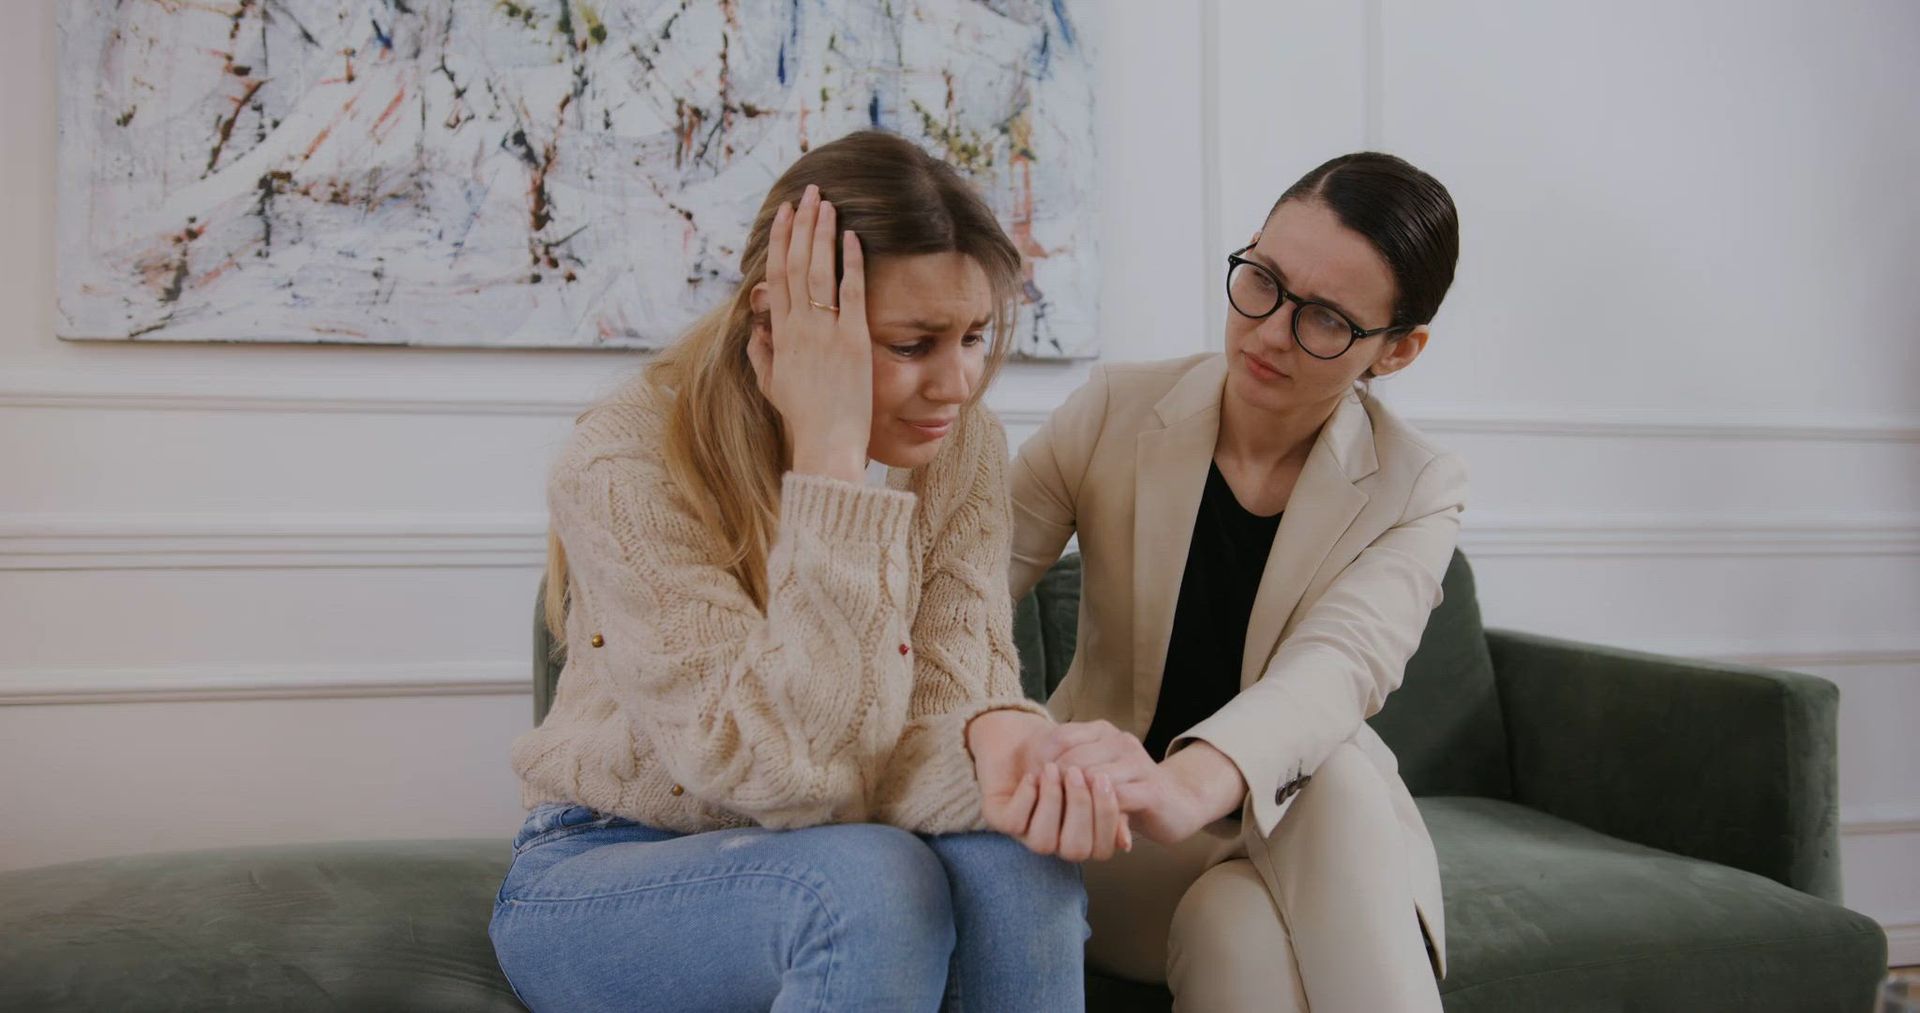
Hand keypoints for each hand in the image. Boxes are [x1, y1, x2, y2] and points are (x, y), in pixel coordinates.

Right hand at [748, 184, 871, 483]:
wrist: (825, 445)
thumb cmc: (804, 421)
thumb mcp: (773, 387)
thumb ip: (762, 356)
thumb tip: (756, 333)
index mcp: (780, 336)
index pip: (776, 277)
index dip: (779, 242)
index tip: (784, 215)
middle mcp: (798, 328)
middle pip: (795, 265)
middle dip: (800, 225)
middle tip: (808, 193)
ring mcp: (825, 332)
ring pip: (818, 271)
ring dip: (821, 233)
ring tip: (826, 202)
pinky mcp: (853, 341)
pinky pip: (851, 293)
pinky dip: (851, 262)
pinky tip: (852, 236)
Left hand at [970, 712, 1130, 860]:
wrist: (1019, 734)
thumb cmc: (1064, 753)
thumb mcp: (1093, 771)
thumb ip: (1110, 805)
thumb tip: (1126, 842)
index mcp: (1081, 833)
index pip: (1102, 848)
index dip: (1106, 817)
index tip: (1104, 779)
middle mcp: (1055, 838)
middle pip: (1076, 849)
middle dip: (1080, 809)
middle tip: (1077, 773)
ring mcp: (1026, 832)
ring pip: (1043, 842)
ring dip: (1051, 802)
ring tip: (1052, 769)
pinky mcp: (999, 818)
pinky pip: (1014, 822)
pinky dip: (1026, 797)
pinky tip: (1032, 777)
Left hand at [1053, 725, 1241, 845]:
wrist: (1178, 803)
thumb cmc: (1128, 790)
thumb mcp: (1095, 773)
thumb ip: (1071, 767)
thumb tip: (1035, 775)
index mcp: (1105, 732)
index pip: (1062, 738)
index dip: (1042, 762)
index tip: (1034, 783)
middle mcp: (1122, 742)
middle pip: (1074, 759)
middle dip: (1054, 784)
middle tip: (1043, 803)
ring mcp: (1138, 763)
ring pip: (1092, 778)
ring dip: (1072, 800)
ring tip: (1062, 814)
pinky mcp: (1152, 791)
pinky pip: (1116, 798)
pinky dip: (1097, 812)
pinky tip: (1088, 824)